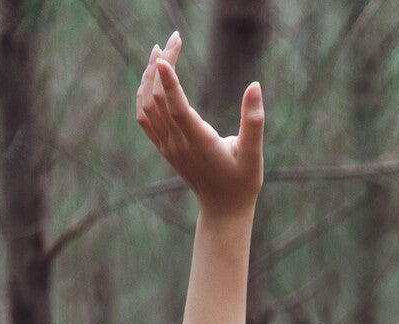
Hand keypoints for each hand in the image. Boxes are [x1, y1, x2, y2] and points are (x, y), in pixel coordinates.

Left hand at [134, 31, 264, 218]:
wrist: (223, 209)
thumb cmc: (243, 181)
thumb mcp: (254, 153)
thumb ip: (254, 120)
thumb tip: (254, 86)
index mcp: (200, 144)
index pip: (176, 109)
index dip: (168, 82)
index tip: (163, 55)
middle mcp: (178, 144)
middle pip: (158, 98)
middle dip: (162, 65)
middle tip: (175, 38)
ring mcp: (167, 145)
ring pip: (146, 105)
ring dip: (148, 76)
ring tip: (159, 51)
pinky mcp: (164, 146)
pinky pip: (144, 116)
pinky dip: (143, 93)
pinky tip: (151, 78)